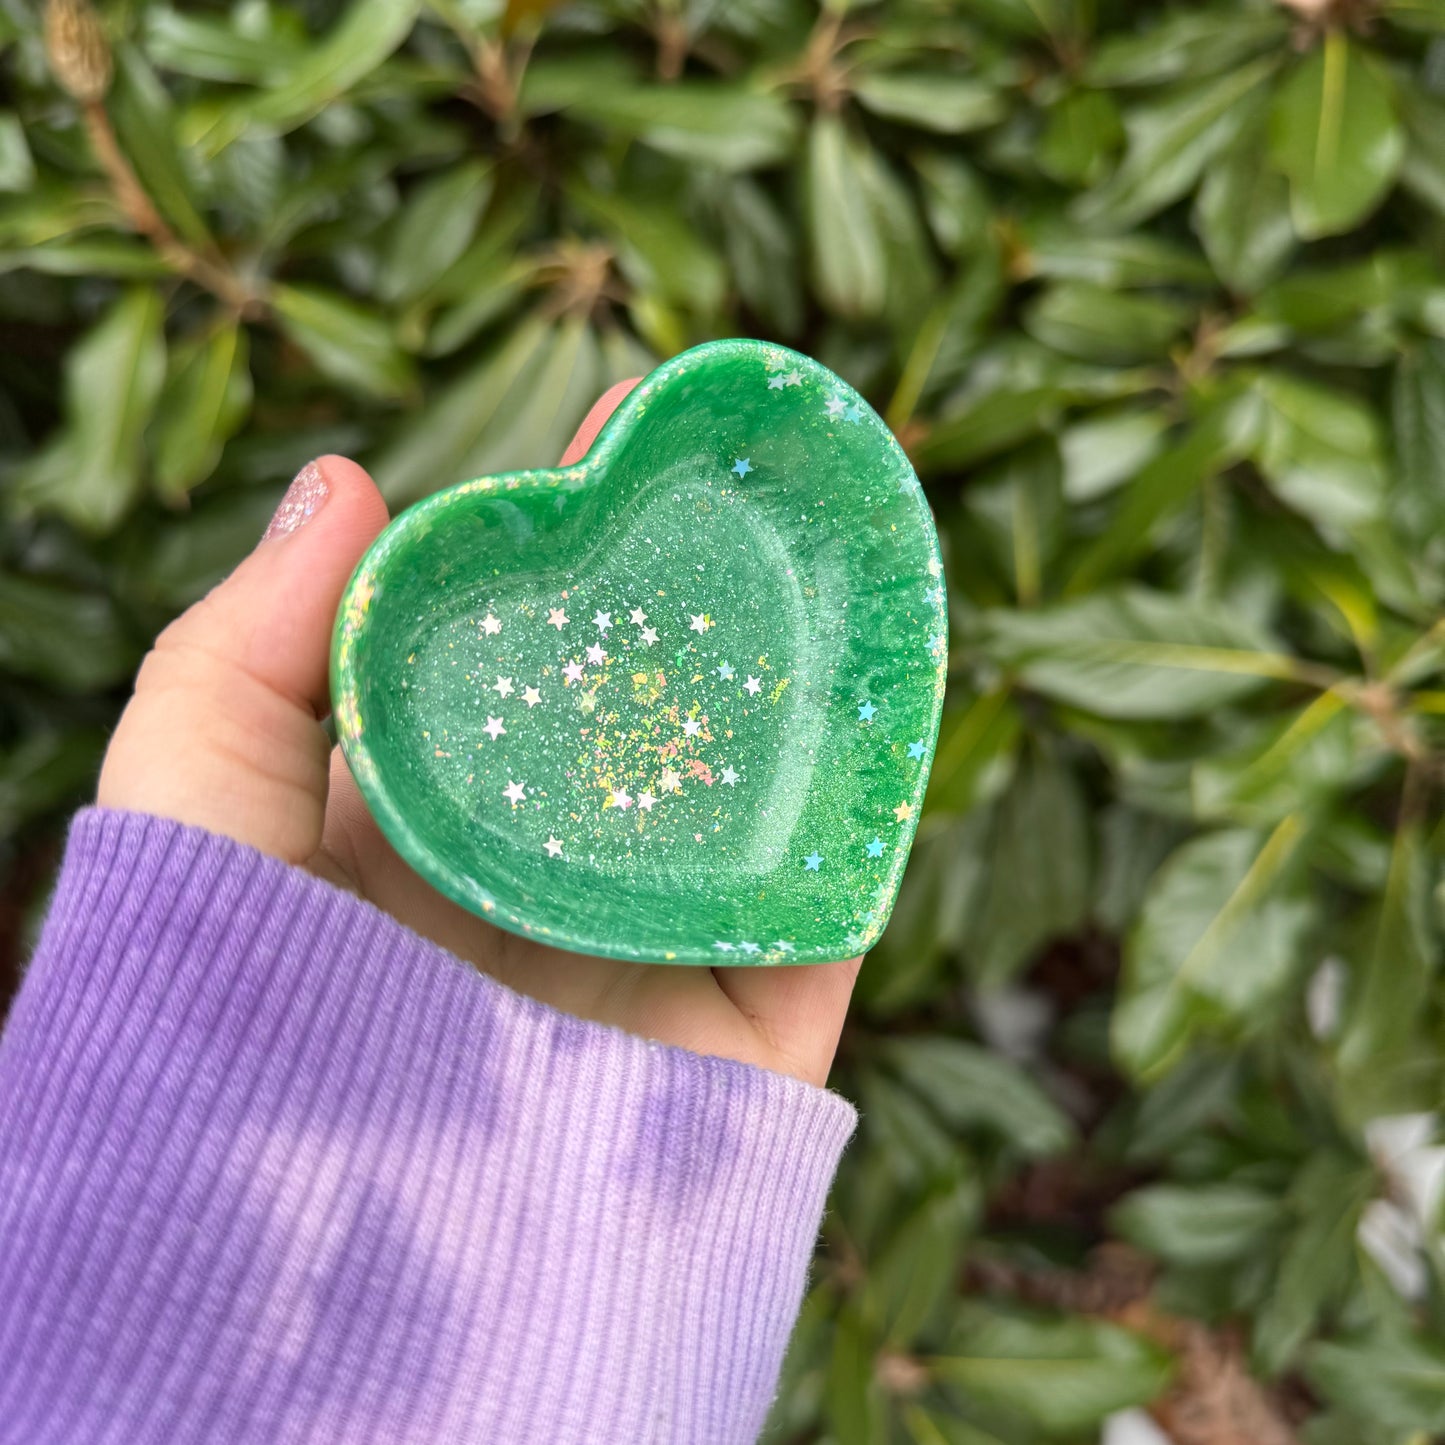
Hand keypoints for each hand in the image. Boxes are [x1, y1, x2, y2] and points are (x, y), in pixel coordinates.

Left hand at [99, 382, 860, 1087]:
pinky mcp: (741, 1042)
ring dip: (801, 676)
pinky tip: (896, 687)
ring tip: (836, 541)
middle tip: (735, 464)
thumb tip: (344, 475)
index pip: (510, 663)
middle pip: (647, 711)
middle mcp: (546, 884)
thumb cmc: (222, 1042)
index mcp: (424, 831)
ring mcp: (651, 959)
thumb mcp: (189, 820)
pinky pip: (827, 909)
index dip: (558, 548)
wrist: (332, 1298)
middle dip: (697, 587)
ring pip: (748, 793)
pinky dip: (872, 806)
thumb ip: (242, 655)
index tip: (601, 439)